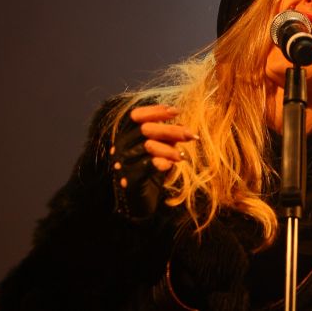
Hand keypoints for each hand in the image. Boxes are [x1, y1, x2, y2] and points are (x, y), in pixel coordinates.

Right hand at [109, 104, 197, 219]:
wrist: (139, 200)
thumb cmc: (150, 169)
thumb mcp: (159, 148)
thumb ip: (167, 136)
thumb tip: (183, 125)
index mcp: (125, 135)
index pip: (136, 116)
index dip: (155, 111)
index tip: (176, 111)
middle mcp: (120, 146)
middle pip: (145, 130)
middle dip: (170, 130)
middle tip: (191, 134)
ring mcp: (123, 163)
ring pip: (147, 147)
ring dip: (169, 149)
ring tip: (183, 156)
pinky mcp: (129, 179)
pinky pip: (145, 167)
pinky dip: (159, 163)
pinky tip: (169, 165)